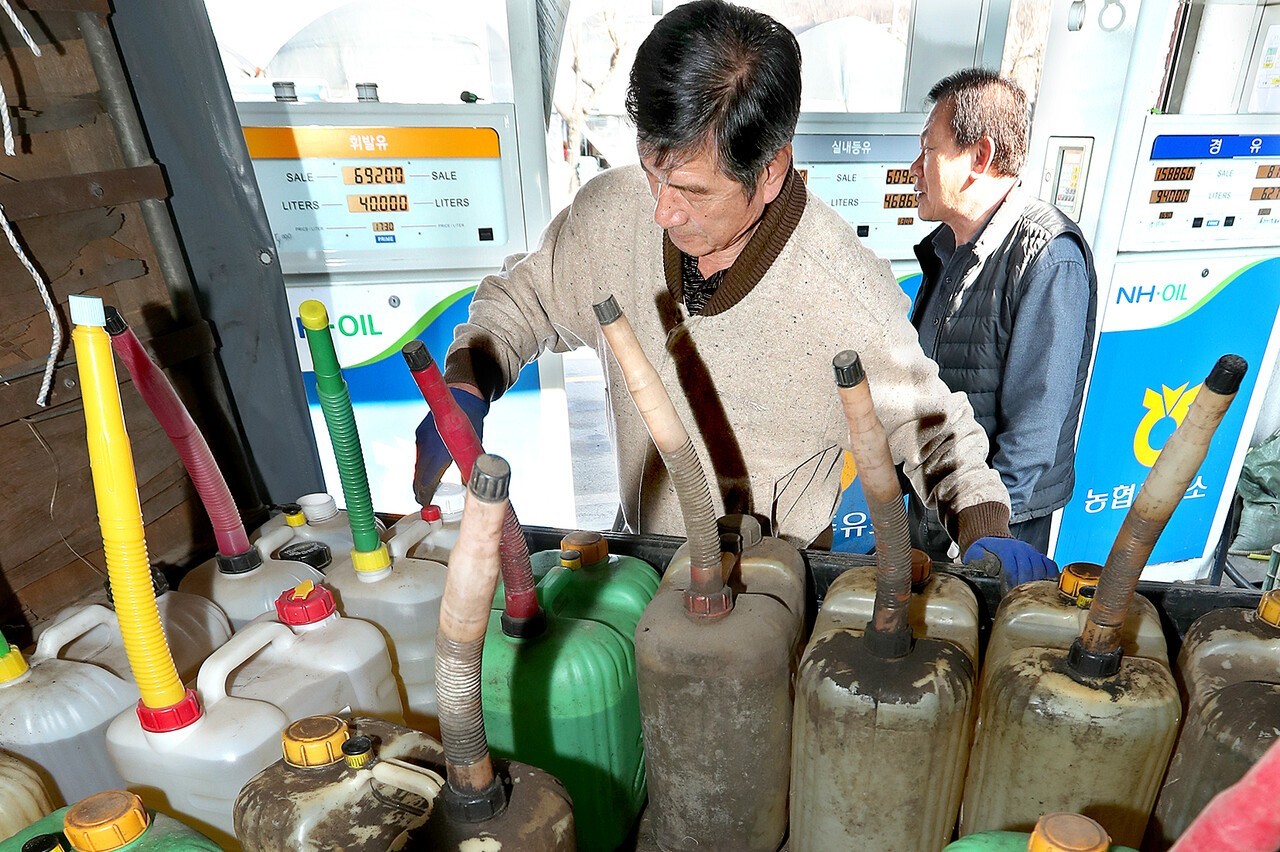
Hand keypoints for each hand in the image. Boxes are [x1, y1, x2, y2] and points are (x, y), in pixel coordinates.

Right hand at [414, 387, 488, 504]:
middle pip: (418, 478)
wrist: (462, 397)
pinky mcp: (419, 434)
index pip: (426, 482)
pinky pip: (418, 456)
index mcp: (440, 452)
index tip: (428, 504)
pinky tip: (430, 471)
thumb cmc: (472, 422)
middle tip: (428, 502)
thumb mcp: (473, 447)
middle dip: (421, 492)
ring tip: (429, 490)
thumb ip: (467, 466)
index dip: (426, 496)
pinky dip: (422, 466)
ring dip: (421, 480)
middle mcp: (427, 446)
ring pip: (417, 468)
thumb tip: (471, 488)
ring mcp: (421, 439)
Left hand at [964, 536, 1057, 591]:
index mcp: (1005, 549)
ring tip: (1030, 597)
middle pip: (1028, 570)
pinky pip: (1050, 566)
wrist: (994, 540)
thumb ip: (979, 560)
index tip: (1008, 594)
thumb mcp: (976, 553)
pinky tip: (1045, 587)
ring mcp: (1032, 552)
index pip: (1011, 568)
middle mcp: (1021, 549)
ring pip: (1040, 569)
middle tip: (1019, 599)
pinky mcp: (1040, 556)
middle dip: (1023, 586)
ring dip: (1036, 584)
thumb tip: (987, 570)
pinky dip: (1050, 576)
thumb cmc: (985, 550)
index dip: (1010, 583)